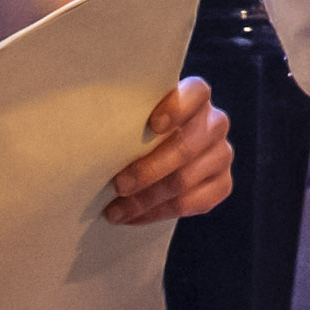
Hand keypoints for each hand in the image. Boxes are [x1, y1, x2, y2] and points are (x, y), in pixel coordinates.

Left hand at [98, 76, 235, 227]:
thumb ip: (128, 116)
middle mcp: (214, 123)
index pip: (197, 93)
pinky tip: (135, 216)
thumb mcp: (135, 117)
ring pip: (187, 179)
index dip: (177, 109)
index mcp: (196, 97)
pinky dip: (160, 213)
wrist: (159, 158)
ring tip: (116, 209)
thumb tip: (86, 128)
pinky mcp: (222, 183)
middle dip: (149, 169)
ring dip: (147, 198)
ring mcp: (221, 154)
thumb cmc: (138, 132)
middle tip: (118, 185)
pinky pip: (195, 203)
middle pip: (188, 146)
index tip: (152, 126)